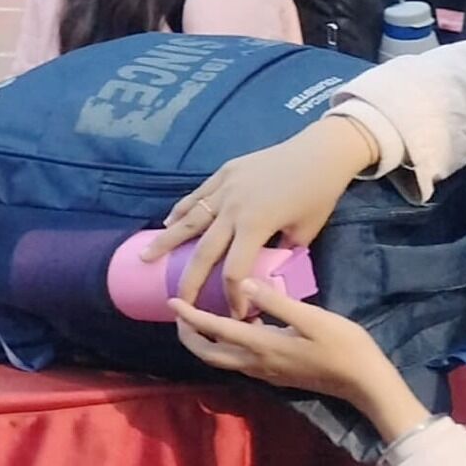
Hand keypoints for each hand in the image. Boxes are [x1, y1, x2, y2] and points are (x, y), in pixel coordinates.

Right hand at [150, 121, 373, 309]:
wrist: (319, 152)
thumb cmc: (319, 193)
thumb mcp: (306, 231)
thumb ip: (283, 252)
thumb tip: (269, 267)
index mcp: (255, 226)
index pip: (235, 270)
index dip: (232, 296)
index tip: (236, 313)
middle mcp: (233, 210)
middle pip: (203, 252)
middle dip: (189, 281)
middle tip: (178, 303)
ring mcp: (225, 189)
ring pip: (190, 220)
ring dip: (166, 241)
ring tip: (146, 257)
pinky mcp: (224, 173)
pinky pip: (197, 196)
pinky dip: (180, 211)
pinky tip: (168, 222)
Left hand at [170, 282, 425, 434]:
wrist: (365, 383)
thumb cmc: (343, 346)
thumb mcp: (312, 318)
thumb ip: (277, 302)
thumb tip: (244, 285)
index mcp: (262, 346)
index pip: (215, 331)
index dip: (190, 317)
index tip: (171, 302)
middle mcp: (257, 364)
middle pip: (209, 354)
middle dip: (189, 336)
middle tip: (180, 314)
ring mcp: (266, 373)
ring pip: (222, 360)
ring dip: (205, 342)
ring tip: (200, 319)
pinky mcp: (276, 375)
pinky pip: (239, 361)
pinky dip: (226, 346)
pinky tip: (237, 327)